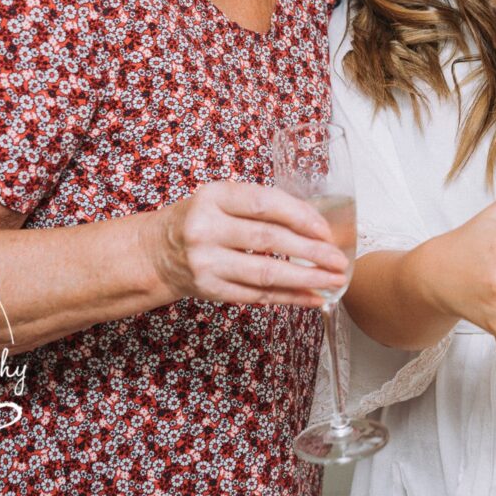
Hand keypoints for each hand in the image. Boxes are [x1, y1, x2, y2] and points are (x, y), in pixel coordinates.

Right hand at [146, 181, 349, 306]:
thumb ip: (260, 205)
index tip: (326, 229)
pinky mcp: (210, 289)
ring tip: (332, 280)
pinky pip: (256, 295)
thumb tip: (316, 222)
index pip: (264, 204)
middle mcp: (206, 229)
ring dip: (305, 278)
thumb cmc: (200, 219)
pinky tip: (312, 297)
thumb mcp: (221, 198)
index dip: (300, 216)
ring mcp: (206, 262)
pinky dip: (288, 298)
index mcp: (213, 197)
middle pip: (268, 240)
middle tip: (339, 259)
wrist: (156, 252)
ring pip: (265, 273)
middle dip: (311, 251)